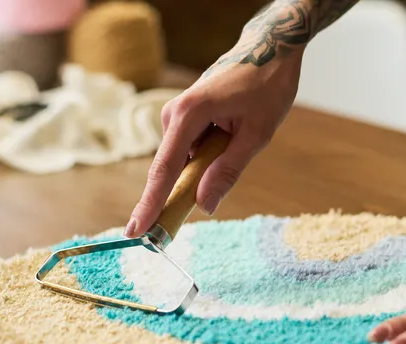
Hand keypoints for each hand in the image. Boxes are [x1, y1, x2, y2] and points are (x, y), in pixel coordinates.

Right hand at [124, 43, 302, 236]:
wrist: (269, 50)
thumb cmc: (266, 88)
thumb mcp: (256, 134)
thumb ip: (228, 171)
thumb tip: (204, 206)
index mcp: (189, 114)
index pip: (164, 169)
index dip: (150, 204)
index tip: (136, 231)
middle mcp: (174, 113)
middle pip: (169, 169)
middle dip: (176, 196)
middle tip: (178, 224)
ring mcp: (178, 115)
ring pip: (183, 161)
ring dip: (202, 171)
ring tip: (238, 139)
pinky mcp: (186, 117)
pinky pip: (189, 151)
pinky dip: (204, 160)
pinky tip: (232, 136)